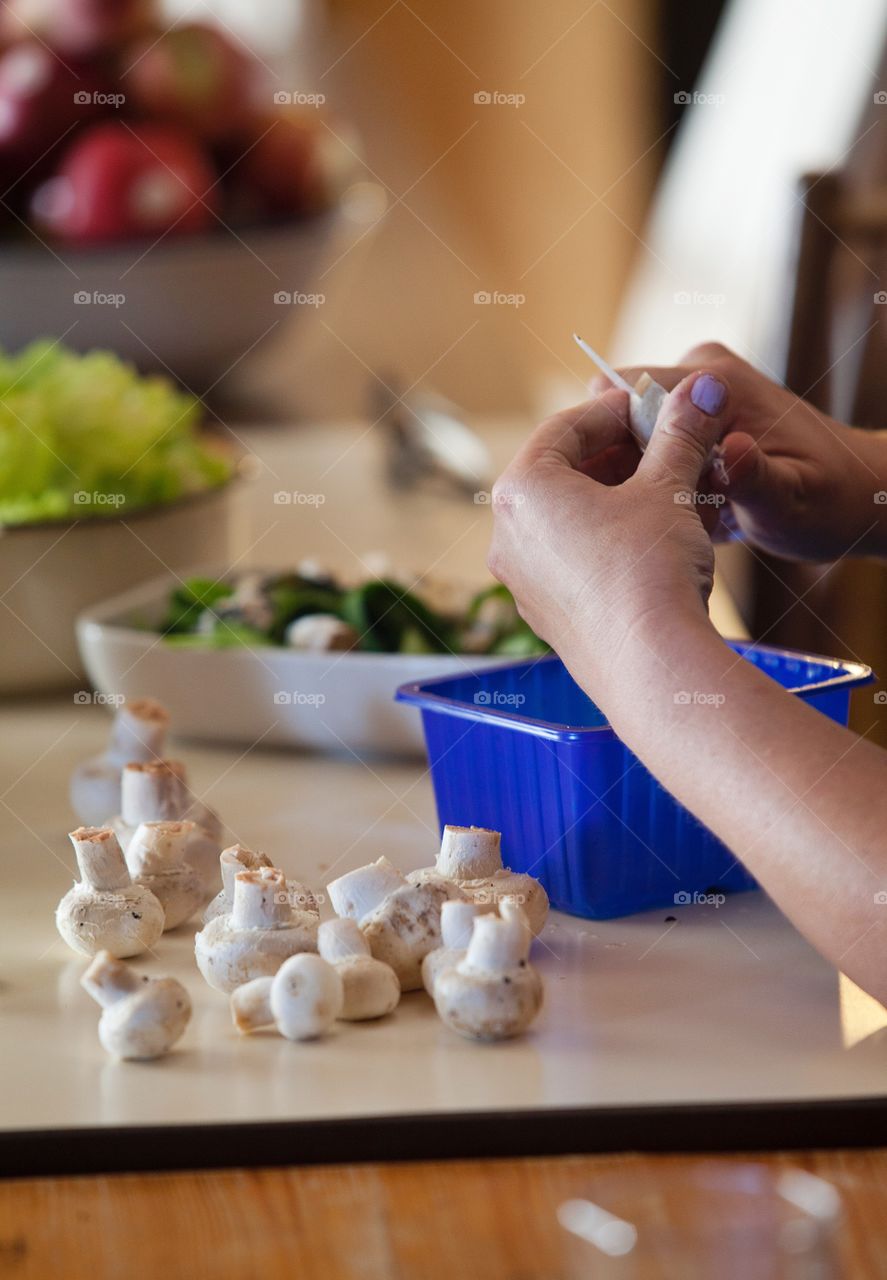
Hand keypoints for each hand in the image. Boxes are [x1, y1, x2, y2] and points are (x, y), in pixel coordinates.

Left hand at [487, 370, 729, 698]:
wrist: (651, 666)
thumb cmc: (650, 569)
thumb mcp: (669, 488)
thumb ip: (681, 433)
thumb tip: (701, 387)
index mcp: (522, 489)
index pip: (566, 427)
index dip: (616, 410)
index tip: (654, 407)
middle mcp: (507, 533)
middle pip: (564, 473)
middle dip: (620, 456)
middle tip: (667, 448)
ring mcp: (522, 580)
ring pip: (569, 519)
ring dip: (618, 498)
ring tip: (670, 493)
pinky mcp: (546, 616)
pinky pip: (573, 559)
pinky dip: (609, 539)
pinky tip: (656, 541)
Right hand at [593, 342, 880, 560]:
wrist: (855, 496)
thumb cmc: (829, 502)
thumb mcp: (792, 502)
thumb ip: (758, 479)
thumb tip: (733, 450)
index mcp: (718, 381)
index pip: (623, 393)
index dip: (605, 445)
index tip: (623, 496)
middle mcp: (699, 374)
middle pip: (618, 419)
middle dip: (625, 471)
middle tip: (658, 520)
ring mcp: (694, 394)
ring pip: (629, 440)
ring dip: (641, 483)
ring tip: (678, 520)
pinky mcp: (693, 417)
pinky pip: (649, 450)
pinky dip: (659, 484)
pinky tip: (686, 515)